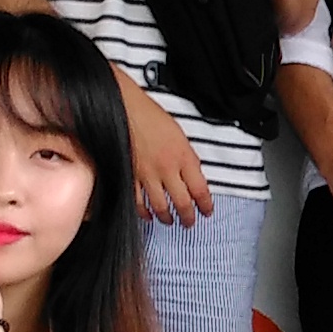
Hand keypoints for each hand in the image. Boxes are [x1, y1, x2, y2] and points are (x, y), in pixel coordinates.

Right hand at [118, 76, 214, 225]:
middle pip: (182, 202)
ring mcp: (147, 175)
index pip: (200, 189)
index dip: (205, 205)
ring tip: (170, 221)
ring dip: (167, 217)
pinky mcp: (130, 176)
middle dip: (188, 217)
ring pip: (160, 206)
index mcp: (183, 157)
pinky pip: (138, 201)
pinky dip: (144, 212)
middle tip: (190, 223)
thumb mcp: (180, 135)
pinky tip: (148, 215)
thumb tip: (194, 177)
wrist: (125, 108)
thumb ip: (188, 158)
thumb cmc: (151, 117)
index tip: (207, 211)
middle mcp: (167, 169)